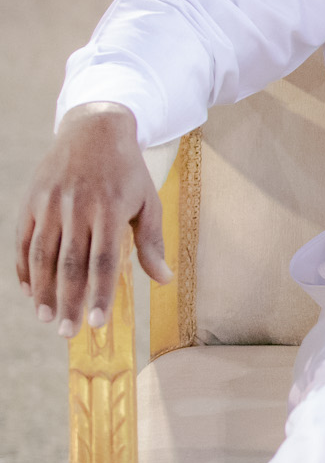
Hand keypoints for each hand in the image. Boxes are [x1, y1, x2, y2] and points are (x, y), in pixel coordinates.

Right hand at [15, 103, 170, 336]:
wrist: (93, 130)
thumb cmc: (127, 172)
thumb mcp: (147, 202)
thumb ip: (150, 242)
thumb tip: (164, 279)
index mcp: (108, 210)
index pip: (103, 262)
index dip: (100, 294)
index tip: (98, 323)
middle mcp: (76, 209)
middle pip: (69, 264)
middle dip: (68, 301)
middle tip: (68, 332)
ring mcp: (49, 205)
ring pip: (42, 256)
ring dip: (42, 291)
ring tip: (46, 318)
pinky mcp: (31, 202)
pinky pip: (23, 241)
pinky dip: (24, 268)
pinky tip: (29, 291)